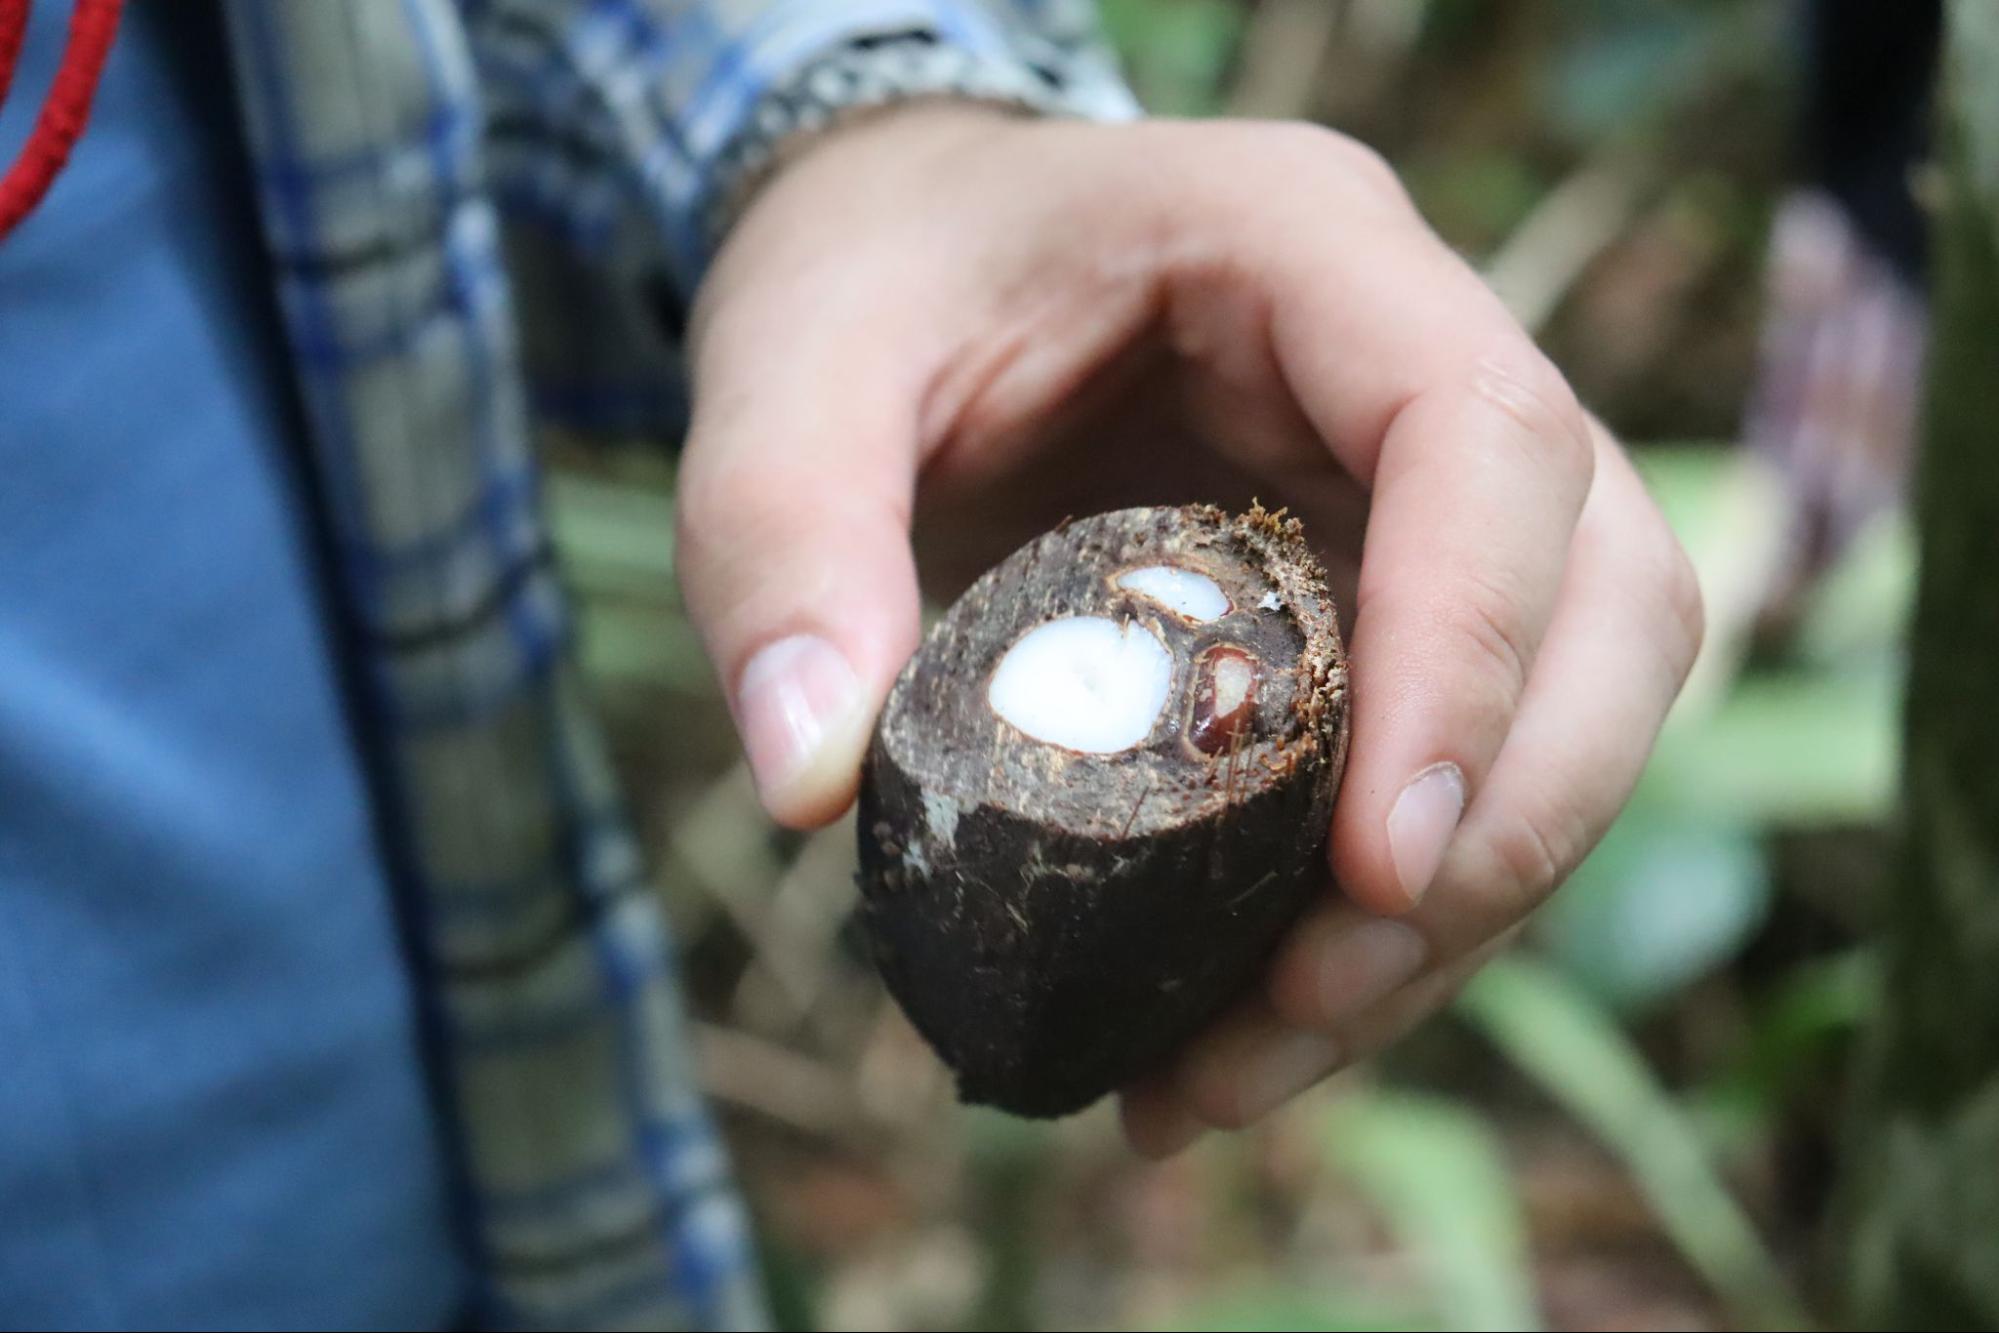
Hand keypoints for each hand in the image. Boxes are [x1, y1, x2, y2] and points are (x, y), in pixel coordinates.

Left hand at [674, 106, 1703, 1152]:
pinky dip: (1383, 920)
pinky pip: (1461, 763)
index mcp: (1307, 247)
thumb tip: (812, 781)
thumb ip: (779, 541)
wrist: (909, 251)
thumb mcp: (789, 366)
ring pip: (1576, 706)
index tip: (1378, 870)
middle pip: (1606, 596)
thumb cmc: (872, 277)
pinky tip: (1236, 1035)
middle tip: (1308, 1001)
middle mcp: (1412, 361)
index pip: (1485, 437)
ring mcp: (1424, 485)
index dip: (1472, 652)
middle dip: (1498, 832)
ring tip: (1240, 1069)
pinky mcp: (1391, 594)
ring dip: (1452, 918)